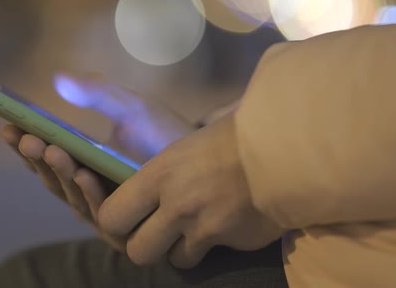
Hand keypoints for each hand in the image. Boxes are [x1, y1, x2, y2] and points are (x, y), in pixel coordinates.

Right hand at [2, 73, 193, 250]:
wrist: (204, 160)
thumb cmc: (162, 133)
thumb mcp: (129, 106)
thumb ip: (97, 92)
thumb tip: (58, 77)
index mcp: (80, 160)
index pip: (44, 154)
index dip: (23, 142)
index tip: (6, 124)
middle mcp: (86, 186)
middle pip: (51, 176)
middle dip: (37, 157)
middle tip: (26, 136)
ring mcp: (103, 207)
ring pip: (69, 194)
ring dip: (58, 173)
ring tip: (51, 148)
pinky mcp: (123, 224)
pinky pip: (99, 211)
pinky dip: (89, 193)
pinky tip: (82, 173)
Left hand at [97, 114, 285, 267]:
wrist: (285, 146)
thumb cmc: (235, 135)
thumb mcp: (186, 145)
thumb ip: (160, 171)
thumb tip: (140, 180)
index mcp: (159, 172)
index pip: (110, 216)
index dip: (115, 221)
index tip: (127, 216)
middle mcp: (176, 203)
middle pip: (136, 251)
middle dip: (144, 245)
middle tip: (157, 230)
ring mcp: (203, 226)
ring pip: (172, 260)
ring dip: (179, 249)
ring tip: (192, 227)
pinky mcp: (229, 241)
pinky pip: (206, 256)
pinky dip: (210, 248)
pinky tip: (221, 225)